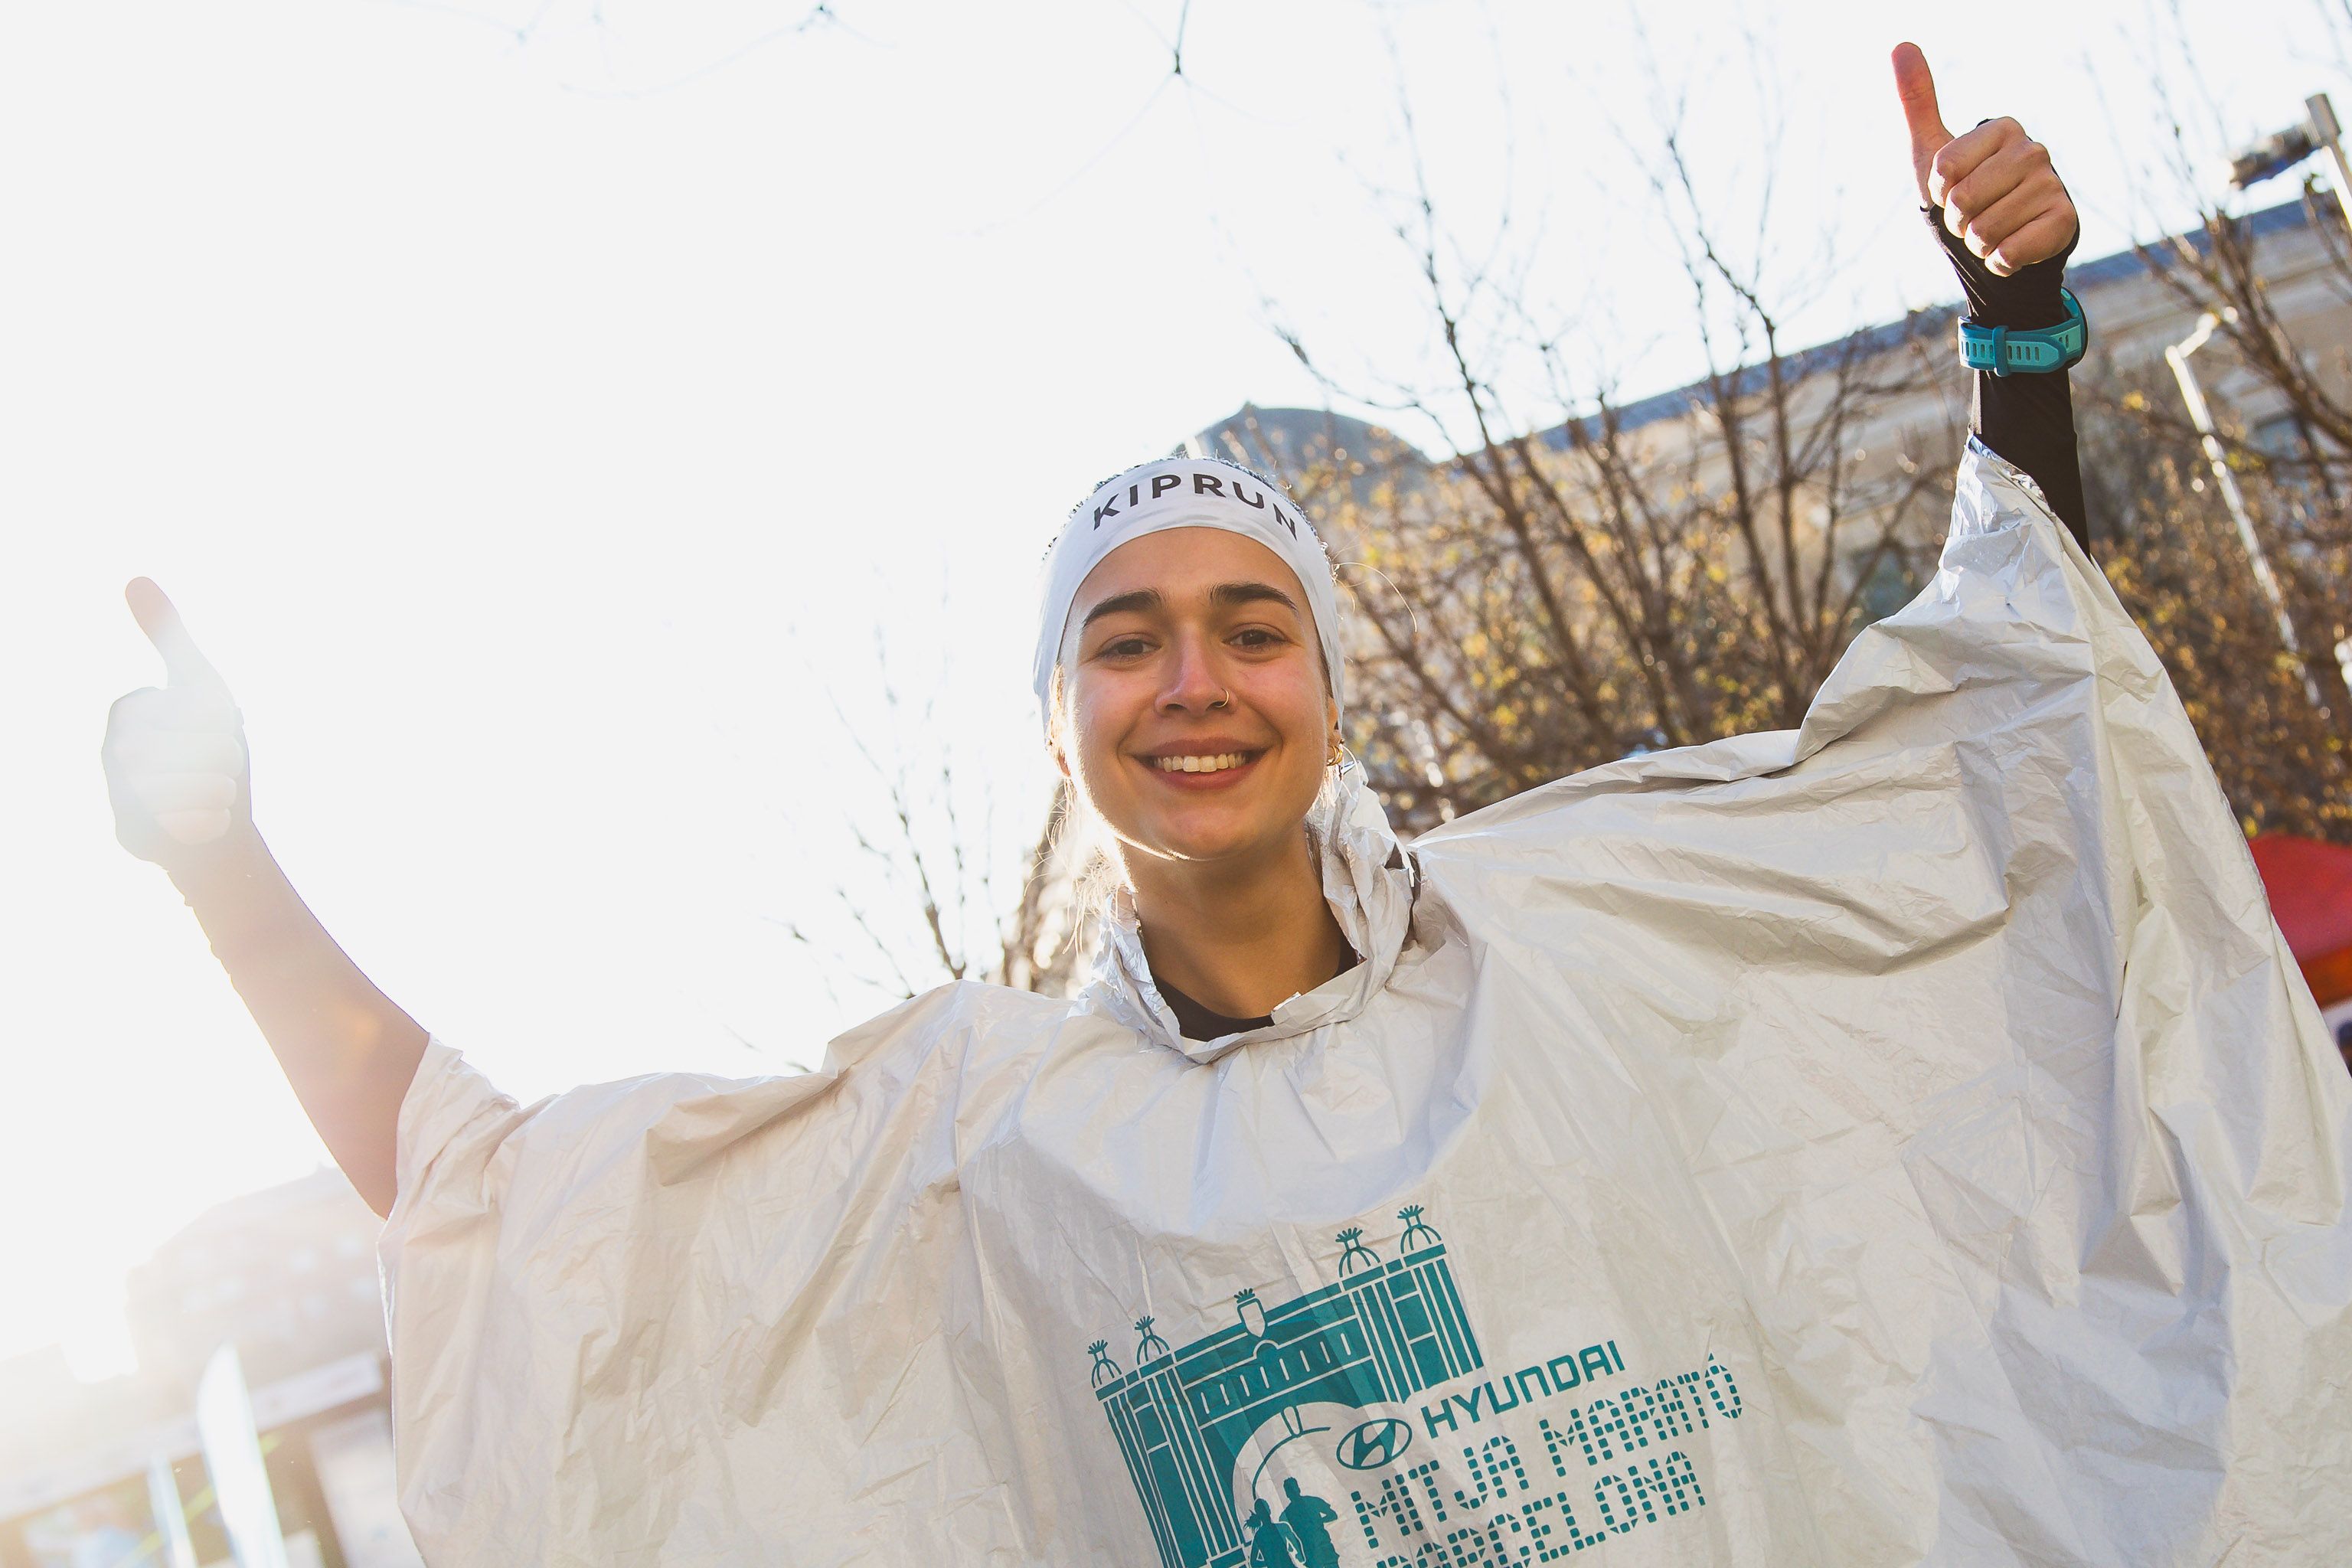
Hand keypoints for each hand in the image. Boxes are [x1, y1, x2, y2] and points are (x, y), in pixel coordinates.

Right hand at [103, 578, 252, 866]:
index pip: (176, 707)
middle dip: (219, 757)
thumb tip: (133, 577)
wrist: (221, 827)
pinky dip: (208, 822)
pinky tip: (207, 823)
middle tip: (220, 768)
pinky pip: (181, 824)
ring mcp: (120, 796)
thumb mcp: (200, 684)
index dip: (212, 720)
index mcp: (129, 713)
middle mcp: (114, 754)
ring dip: (217, 788)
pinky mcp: (130, 835)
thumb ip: (169, 634)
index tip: (218, 731)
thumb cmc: (212, 749)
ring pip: (183, 784)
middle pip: (183, 745)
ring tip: (216, 794)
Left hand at [1893, 42, 2077, 276]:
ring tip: (1993, 231)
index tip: (1952, 190)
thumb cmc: (1962, 192)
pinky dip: (2000, 261)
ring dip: (1978, 244)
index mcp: (2003, 128)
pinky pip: (2009, 253)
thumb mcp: (1931, 150)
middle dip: (1957, 222)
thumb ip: (1917, 101)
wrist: (2001, 241)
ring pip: (1985, 232)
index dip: (1938, 193)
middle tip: (1973, 216)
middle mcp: (2034, 150)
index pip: (1943, 170)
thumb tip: (1900, 44)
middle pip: (1963, 203)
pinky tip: (2011, 249)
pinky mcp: (2064, 221)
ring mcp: (2052, 184)